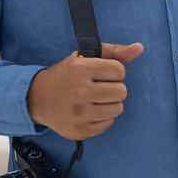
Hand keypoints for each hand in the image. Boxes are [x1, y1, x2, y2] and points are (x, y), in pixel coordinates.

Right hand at [26, 43, 143, 139]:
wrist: (37, 99)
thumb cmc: (66, 75)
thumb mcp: (85, 57)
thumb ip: (114, 51)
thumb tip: (139, 48)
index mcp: (80, 69)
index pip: (119, 71)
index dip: (114, 71)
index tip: (102, 73)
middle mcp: (79, 91)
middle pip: (122, 91)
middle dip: (114, 88)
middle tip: (99, 87)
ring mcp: (79, 113)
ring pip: (118, 108)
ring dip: (110, 103)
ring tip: (95, 99)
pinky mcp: (80, 130)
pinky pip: (108, 123)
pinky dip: (103, 117)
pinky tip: (90, 111)